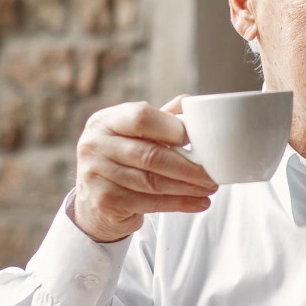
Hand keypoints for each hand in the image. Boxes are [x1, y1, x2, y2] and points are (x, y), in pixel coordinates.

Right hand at [73, 96, 217, 242]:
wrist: (96, 202)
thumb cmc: (123, 161)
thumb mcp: (135, 135)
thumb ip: (161, 119)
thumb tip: (191, 102)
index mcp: (105, 121)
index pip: (141, 117)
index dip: (172, 128)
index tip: (194, 140)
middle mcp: (94, 144)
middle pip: (150, 155)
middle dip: (187, 167)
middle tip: (211, 174)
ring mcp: (95, 174)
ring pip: (152, 182)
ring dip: (187, 187)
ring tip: (209, 188)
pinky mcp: (104, 201)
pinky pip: (149, 203)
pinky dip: (179, 204)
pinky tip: (198, 203)